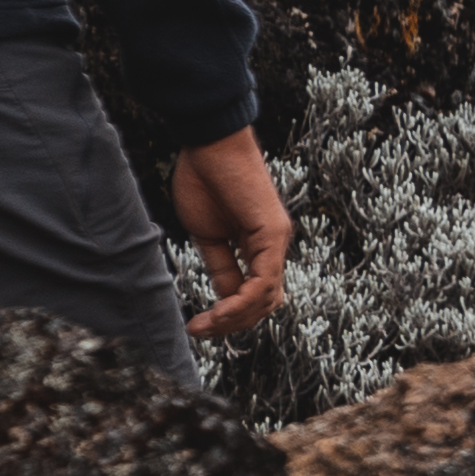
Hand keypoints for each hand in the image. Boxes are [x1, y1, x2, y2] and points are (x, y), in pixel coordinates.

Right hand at [171, 127, 291, 339]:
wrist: (209, 144)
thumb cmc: (205, 180)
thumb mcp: (208, 235)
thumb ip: (222, 266)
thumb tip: (226, 298)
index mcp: (259, 246)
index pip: (254, 294)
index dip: (228, 316)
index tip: (198, 326)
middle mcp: (274, 245)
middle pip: (264, 302)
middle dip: (233, 324)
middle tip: (202, 331)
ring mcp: (276, 239)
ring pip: (267, 297)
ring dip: (235, 319)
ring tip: (206, 325)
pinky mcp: (272, 232)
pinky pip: (264, 280)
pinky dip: (242, 303)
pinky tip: (219, 311)